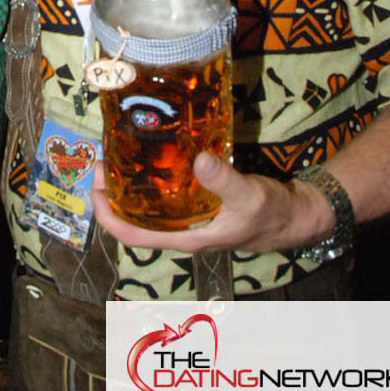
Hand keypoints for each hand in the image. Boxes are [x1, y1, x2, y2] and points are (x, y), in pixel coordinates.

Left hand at [90, 156, 332, 254]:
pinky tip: (151, 154)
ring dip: (129, 185)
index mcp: (184, 237)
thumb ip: (224, 180)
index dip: (108, 214)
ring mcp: (188, 218)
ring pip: (148, 206)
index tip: (96, 186)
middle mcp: (180, 230)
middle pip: (133, 218)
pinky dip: (152, 177)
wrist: (293, 216)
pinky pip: (165, 194)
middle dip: (113, 193)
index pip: (133, 234)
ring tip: (118, 153)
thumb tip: (197, 159)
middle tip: (102, 159)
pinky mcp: (197, 204)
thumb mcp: (249, 195)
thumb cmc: (270, 214)